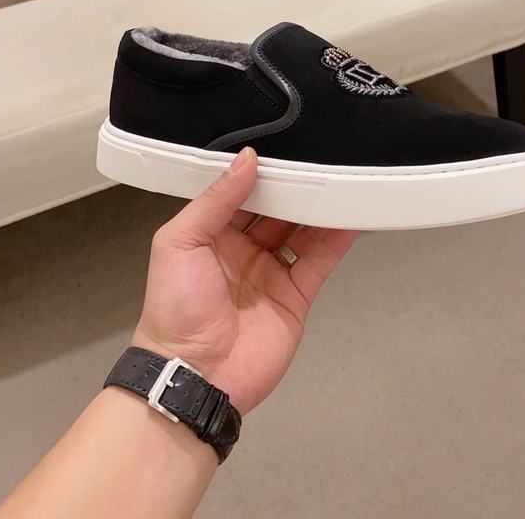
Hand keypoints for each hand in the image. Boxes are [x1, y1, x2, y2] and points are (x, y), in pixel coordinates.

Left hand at [132, 147, 356, 414]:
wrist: (195, 376)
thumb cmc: (175, 309)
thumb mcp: (180, 242)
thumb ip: (215, 200)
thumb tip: (245, 160)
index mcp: (211, 234)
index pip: (241, 193)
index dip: (261, 173)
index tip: (283, 149)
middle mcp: (242, 250)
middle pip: (276, 210)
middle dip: (295, 188)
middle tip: (317, 160)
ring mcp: (270, 273)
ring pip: (301, 232)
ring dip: (318, 210)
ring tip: (339, 182)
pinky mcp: (295, 296)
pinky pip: (318, 261)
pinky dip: (335, 240)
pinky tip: (349, 218)